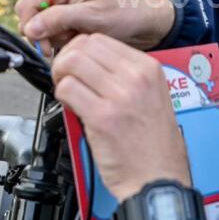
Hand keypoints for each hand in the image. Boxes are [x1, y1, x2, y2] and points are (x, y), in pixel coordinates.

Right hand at [16, 0, 174, 55]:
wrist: (141, 23)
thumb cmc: (123, 14)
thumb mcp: (91, 17)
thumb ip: (59, 20)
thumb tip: (30, 28)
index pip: (27, 4)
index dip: (32, 26)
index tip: (46, 44)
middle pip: (29, 17)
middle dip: (46, 33)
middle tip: (68, 40)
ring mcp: (58, 2)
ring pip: (38, 28)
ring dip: (56, 37)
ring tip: (78, 35)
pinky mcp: (62, 15)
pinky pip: (49, 32)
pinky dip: (61, 39)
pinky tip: (78, 37)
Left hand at [52, 33, 190, 208]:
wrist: (157, 179)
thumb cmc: (154, 146)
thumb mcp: (152, 98)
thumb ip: (125, 77)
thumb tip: (89, 65)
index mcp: (149, 69)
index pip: (101, 40)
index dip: (80, 51)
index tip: (77, 66)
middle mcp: (136, 78)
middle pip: (84, 46)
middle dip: (66, 59)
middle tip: (65, 77)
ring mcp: (120, 96)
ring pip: (72, 63)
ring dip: (60, 76)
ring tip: (66, 92)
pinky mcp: (103, 117)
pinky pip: (67, 90)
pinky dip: (61, 96)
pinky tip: (70, 107)